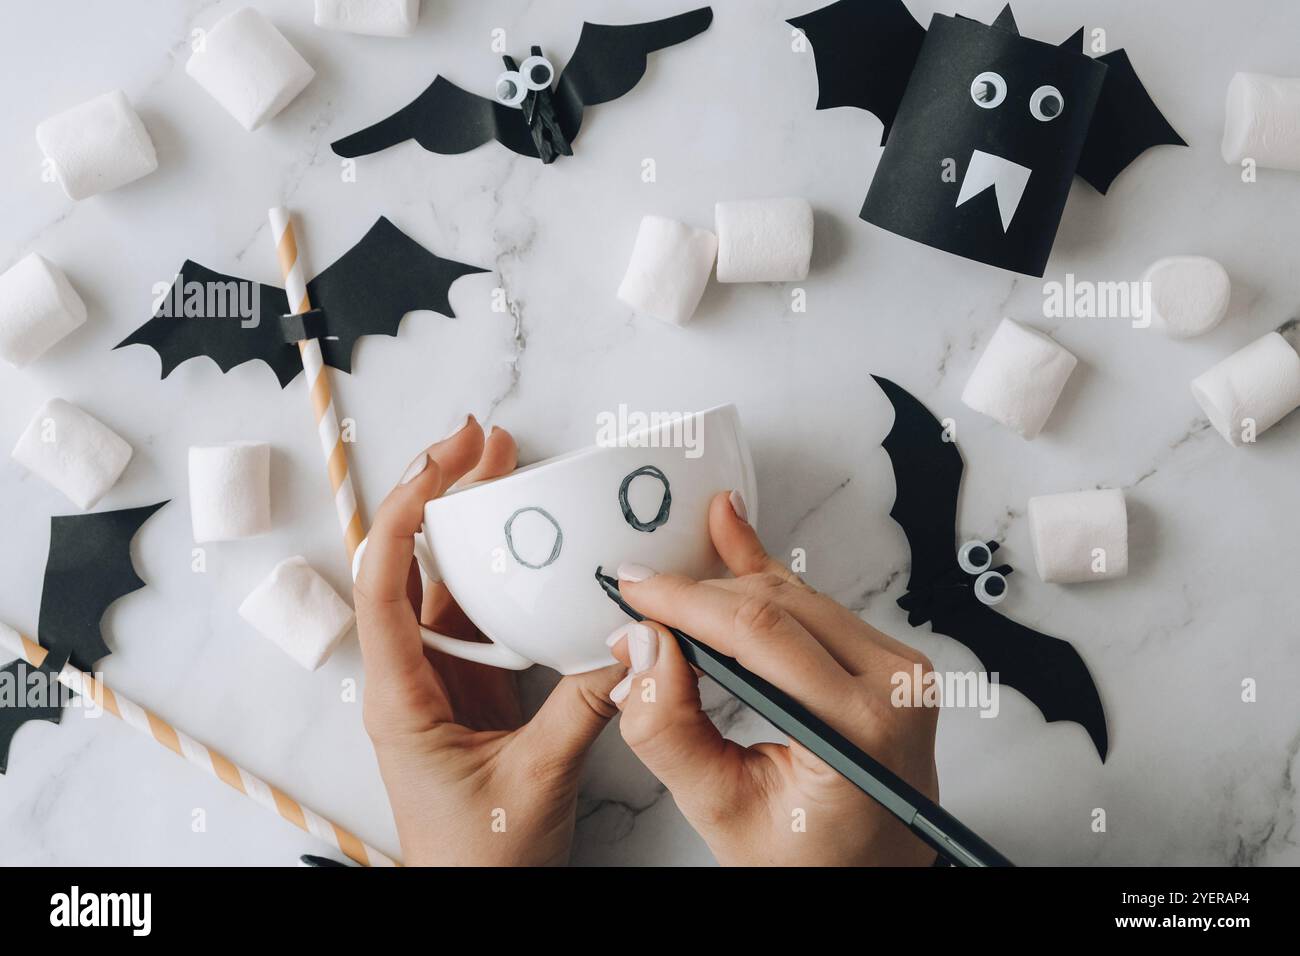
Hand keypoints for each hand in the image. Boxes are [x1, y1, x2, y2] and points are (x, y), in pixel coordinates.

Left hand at [354, 417, 623, 865]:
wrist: (474, 906)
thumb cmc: (478, 862)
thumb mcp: (534, 783)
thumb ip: (582, 709)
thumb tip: (631, 642)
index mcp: (401, 698)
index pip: (382, 585)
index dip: (404, 514)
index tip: (442, 461)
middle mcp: (413, 678)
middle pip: (412, 566)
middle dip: (442, 496)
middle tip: (485, 441)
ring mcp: (445, 682)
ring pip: (450, 586)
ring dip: (477, 529)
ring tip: (512, 471)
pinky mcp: (477, 692)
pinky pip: (487, 620)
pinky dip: (511, 578)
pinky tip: (540, 550)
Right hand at [607, 491, 939, 865]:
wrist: (874, 872)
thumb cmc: (810, 857)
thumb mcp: (722, 809)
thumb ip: (671, 731)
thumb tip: (643, 649)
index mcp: (859, 729)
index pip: (760, 634)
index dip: (687, 603)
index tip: (634, 591)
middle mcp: (894, 686)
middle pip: (777, 605)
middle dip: (696, 596)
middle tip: (637, 603)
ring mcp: (900, 667)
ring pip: (794, 596)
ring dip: (723, 589)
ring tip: (665, 588)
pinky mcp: (890, 658)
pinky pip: (815, 606)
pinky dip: (762, 582)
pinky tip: (731, 536)